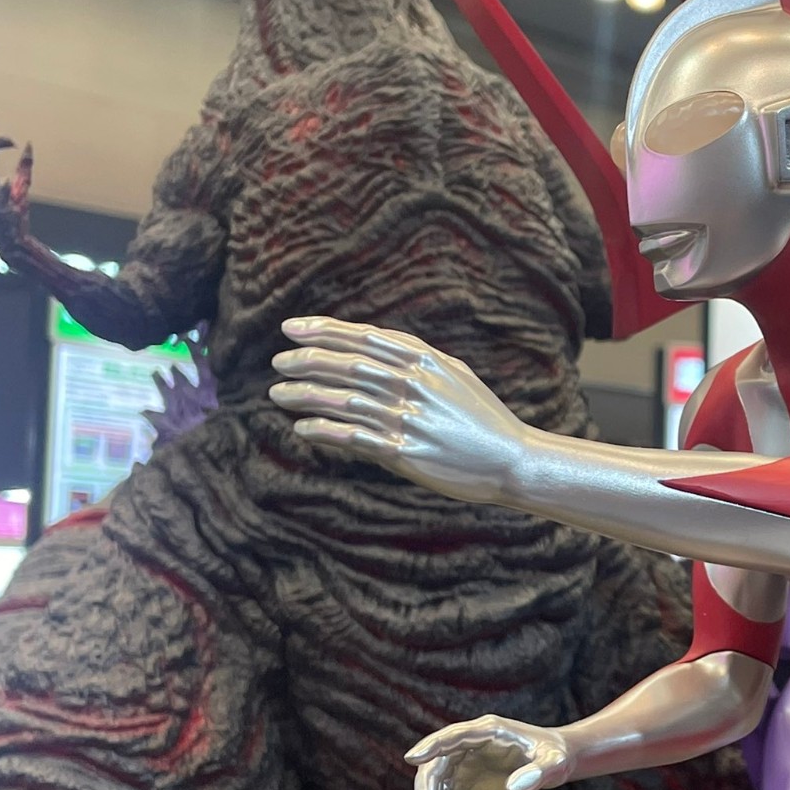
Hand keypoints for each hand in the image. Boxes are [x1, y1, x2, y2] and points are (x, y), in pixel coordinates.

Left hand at [270, 317, 533, 503]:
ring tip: (278, 394)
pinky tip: (302, 429)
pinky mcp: (405, 453)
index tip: (292, 329)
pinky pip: (354, 439)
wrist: (512, 460)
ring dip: (306, 395)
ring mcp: (409, 419)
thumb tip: (372, 351)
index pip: (364, 338)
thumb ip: (416, 360)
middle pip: (348, 365)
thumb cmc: (483, 419)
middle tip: (279, 363)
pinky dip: (324, 432)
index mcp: (426, 361)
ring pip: (344, 401)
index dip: (324, 331)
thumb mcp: (454, 376)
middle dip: (307, 361)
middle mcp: (414, 385)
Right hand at [404, 715, 576, 789]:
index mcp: (489, 731)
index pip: (454, 736)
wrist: (553, 761)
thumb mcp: (554, 764)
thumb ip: (537, 774)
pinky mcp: (465, 777)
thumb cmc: (555, 757)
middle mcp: (470, 743)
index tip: (412, 759)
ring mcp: (465, 760)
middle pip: (436, 760)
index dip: (432, 746)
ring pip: (435, 779)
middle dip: (428, 786)